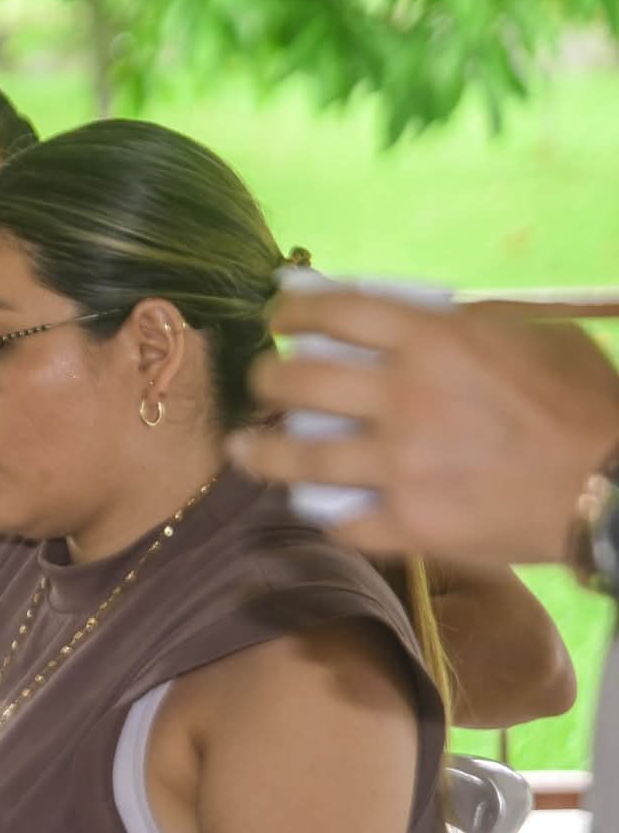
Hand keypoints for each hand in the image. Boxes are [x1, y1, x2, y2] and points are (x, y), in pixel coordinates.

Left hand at [233, 292, 618, 563]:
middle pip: (297, 382)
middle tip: (264, 384)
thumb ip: (459, 324)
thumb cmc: (584, 402)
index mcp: (434, 341)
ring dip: (262, 451)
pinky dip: (325, 513)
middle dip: (267, 379)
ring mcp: (403, 465)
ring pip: (297, 458)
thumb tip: (403, 314)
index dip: (293, 308)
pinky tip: (313, 505)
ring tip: (247, 448)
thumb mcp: (529, 334)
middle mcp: (405, 398)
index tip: (278, 313)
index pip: (335, 311)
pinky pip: (342, 521)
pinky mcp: (412, 524)